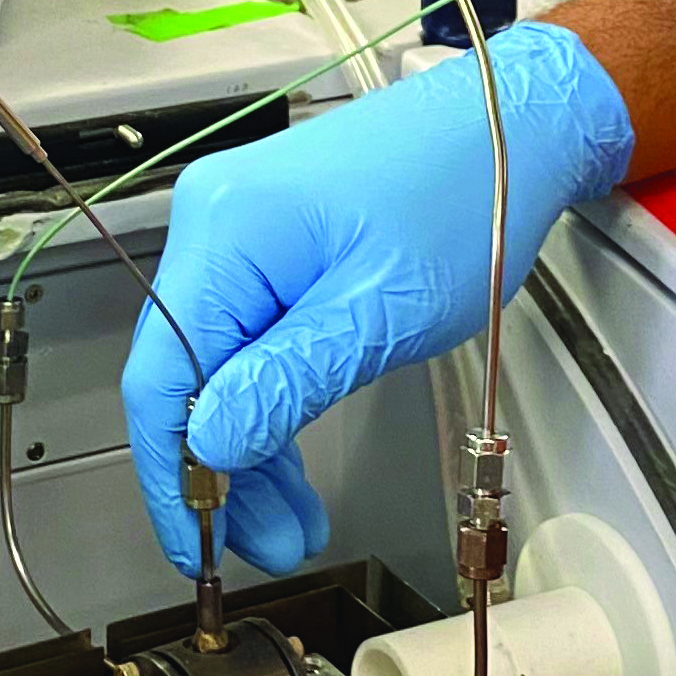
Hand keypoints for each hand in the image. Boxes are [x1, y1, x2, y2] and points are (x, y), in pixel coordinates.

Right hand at [123, 24, 632, 573]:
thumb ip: (287, 380)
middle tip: (271, 545)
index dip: (173, 473)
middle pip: (185, 377)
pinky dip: (269, 403)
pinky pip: (248, 340)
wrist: (514, 130)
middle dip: (222, 474)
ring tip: (292, 524)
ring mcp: (239, 233)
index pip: (162, 375)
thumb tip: (208, 445)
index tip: (197, 543)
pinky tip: (292, 464)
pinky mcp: (269, 246)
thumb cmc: (468, 200)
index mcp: (229, 231)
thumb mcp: (382, 312)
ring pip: (218, 368)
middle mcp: (215, 225)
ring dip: (250, 450)